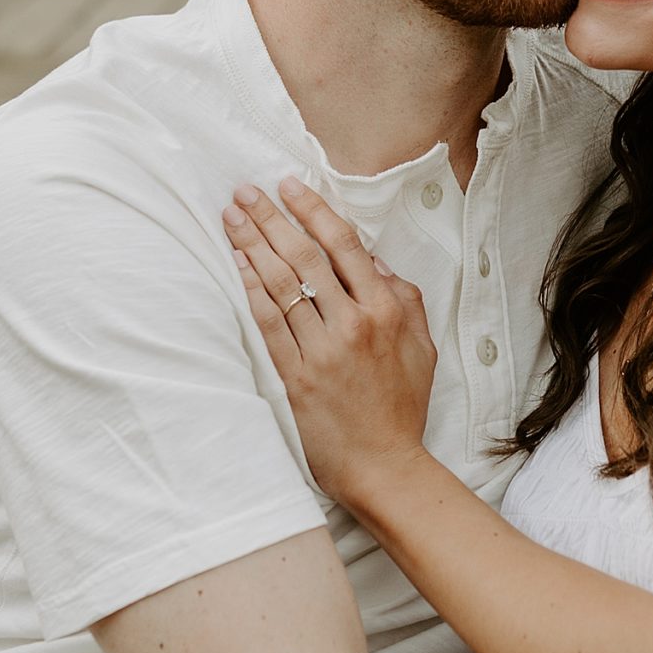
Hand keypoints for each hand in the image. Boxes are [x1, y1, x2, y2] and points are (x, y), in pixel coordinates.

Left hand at [222, 177, 437, 509]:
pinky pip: (270, 324)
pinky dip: (251, 290)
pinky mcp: (297, 377)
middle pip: (305, 257)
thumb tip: (374, 260)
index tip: (289, 186)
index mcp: (386, 310)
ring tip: (231, 216)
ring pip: (283, 284)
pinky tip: (236, 265)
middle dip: (271, 218)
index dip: (313, 211)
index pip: (344, 246)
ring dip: (253, 245)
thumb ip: (403, 297)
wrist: (385, 465)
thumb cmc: (403, 406)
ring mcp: (323, 351)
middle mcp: (353, 324)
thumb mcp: (421, 346)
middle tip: (246, 191)